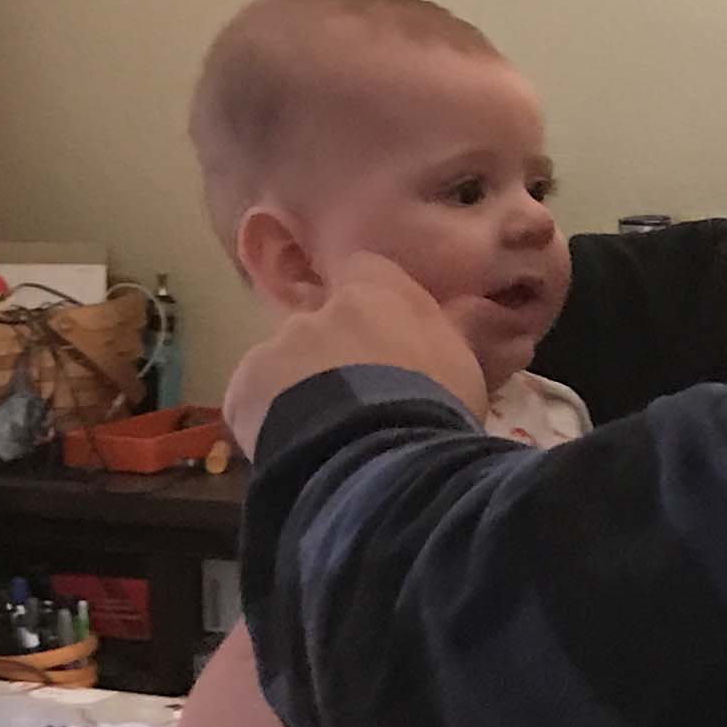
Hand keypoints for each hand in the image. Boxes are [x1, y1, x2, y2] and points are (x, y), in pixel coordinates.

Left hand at [222, 258, 486, 453]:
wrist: (378, 457)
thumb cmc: (435, 406)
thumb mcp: (464, 366)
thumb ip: (453, 334)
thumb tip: (482, 315)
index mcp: (377, 294)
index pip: (365, 269)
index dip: (370, 300)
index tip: (381, 333)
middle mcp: (322, 309)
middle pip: (322, 323)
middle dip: (333, 352)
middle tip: (360, 401)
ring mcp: (278, 346)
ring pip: (286, 364)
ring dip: (300, 389)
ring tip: (327, 436)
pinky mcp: (244, 388)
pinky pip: (253, 402)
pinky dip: (268, 422)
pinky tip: (296, 451)